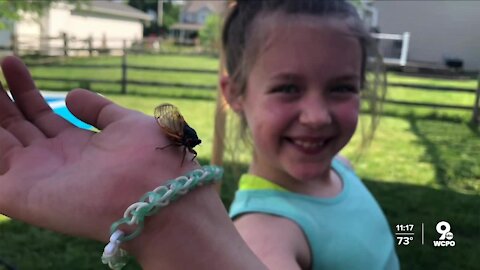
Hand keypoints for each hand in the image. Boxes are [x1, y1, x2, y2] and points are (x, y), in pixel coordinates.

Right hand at [0, 56, 198, 242]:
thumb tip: (70, 96)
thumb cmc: (150, 156)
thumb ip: (98, 109)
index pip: (41, 114)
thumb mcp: (125, 122)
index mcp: (77, 144)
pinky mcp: (21, 196)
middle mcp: (53, 160)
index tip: (11, 62)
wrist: (157, 193)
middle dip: (0, 100)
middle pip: (17, 125)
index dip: (25, 89)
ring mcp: (36, 178)